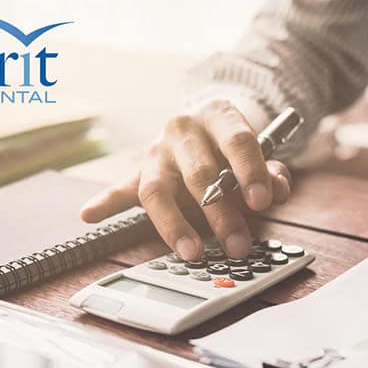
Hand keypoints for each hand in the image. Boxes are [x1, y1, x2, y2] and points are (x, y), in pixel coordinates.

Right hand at [79, 100, 291, 259]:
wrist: (205, 123)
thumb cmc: (233, 145)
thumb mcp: (260, 152)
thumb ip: (271, 171)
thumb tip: (278, 191)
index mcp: (217, 116)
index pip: (237, 141)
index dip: (251, 171)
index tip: (262, 202)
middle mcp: (183, 129)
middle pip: (199, 172)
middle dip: (220, 212)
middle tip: (238, 243)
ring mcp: (157, 151)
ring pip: (158, 188)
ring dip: (175, 224)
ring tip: (191, 251)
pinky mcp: (139, 171)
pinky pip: (121, 188)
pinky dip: (105, 203)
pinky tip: (89, 214)